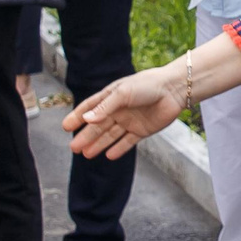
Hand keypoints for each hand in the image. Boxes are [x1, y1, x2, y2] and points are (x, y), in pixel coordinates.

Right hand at [63, 64, 189, 157]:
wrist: (174, 89)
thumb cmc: (147, 85)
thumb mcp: (123, 93)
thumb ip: (105, 107)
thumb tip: (86, 120)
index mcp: (111, 96)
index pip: (90, 108)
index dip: (77, 117)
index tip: (65, 127)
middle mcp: (119, 109)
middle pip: (98, 126)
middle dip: (86, 136)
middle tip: (73, 148)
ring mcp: (130, 120)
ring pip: (110, 135)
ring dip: (98, 144)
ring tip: (86, 154)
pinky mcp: (143, 130)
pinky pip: (127, 141)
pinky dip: (119, 149)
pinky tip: (109, 155)